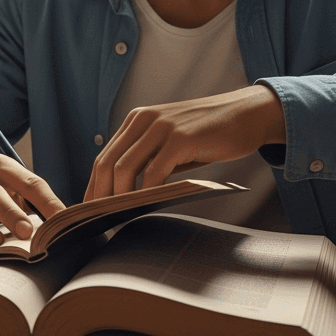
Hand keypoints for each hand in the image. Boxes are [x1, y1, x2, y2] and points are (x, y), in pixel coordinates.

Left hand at [85, 85, 285, 200]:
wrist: (245, 115)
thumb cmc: (209, 134)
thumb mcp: (171, 142)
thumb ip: (149, 160)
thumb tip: (125, 194)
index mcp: (137, 120)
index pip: (104, 157)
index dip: (93, 185)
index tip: (90, 210)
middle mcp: (143, 120)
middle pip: (107, 164)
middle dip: (99, 195)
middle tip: (99, 220)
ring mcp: (161, 127)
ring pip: (124, 168)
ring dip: (118, 197)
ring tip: (119, 217)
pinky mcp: (179, 138)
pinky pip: (154, 172)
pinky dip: (146, 193)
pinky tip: (146, 207)